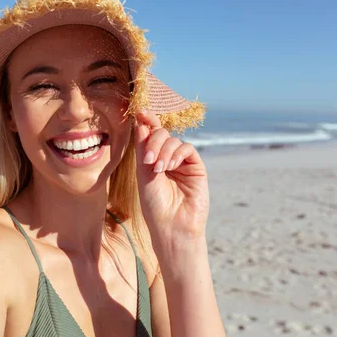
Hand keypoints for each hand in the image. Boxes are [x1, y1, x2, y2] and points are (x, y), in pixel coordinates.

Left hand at [134, 110, 209, 254]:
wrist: (171, 225)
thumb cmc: (154, 204)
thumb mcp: (144, 173)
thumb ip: (143, 147)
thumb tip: (141, 121)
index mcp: (151, 160)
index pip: (149, 135)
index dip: (147, 121)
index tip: (141, 111)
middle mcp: (166, 158)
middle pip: (161, 134)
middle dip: (153, 142)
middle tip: (148, 160)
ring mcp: (182, 162)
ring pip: (173, 140)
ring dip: (163, 151)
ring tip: (159, 169)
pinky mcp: (196, 167)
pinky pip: (187, 149)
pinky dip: (177, 153)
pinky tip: (170, 166)